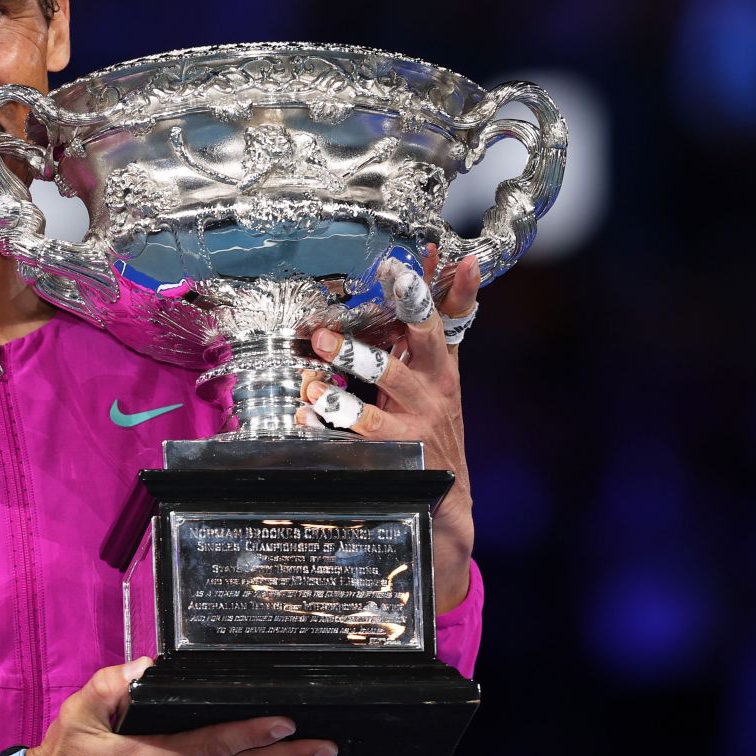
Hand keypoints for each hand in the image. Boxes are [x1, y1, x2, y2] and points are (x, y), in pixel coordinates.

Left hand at [296, 244, 477, 611]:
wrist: (446, 500)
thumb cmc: (430, 424)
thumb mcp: (435, 379)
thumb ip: (428, 327)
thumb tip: (434, 261)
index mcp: (443, 365)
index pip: (452, 315)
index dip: (449, 284)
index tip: (432, 255)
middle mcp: (437, 387)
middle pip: (424, 340)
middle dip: (398, 313)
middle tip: (372, 287)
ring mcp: (421, 419)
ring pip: (388, 385)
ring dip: (350, 369)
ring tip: (315, 375)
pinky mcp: (400, 452)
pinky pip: (360, 432)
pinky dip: (326, 423)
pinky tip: (303, 415)